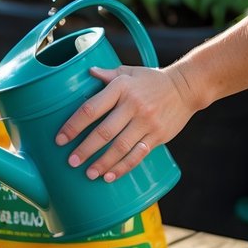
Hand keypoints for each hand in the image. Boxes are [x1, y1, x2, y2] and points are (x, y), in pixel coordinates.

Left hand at [54, 63, 195, 181]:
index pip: (91, 109)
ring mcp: (146, 122)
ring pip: (120, 147)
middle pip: (104, 132)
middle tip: (71, 161)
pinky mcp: (158, 136)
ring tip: (88, 173)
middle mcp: (132, 106)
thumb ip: (108, 75)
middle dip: (85, 149)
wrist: (186, 88)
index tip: (60, 139)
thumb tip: (88, 71)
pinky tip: (110, 176)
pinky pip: (138, 154)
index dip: (74, 125)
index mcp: (120, 88)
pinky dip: (123, 167)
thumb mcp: (129, 72)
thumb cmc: (152, 79)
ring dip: (102, 162)